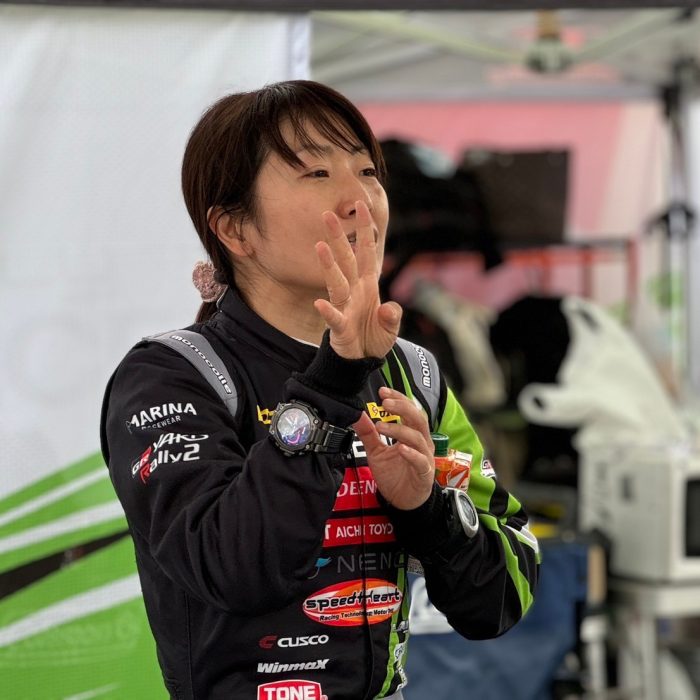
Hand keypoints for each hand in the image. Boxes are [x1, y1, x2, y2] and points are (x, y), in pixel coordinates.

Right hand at [313, 201, 401, 358]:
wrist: (361, 361)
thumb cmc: (374, 339)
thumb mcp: (391, 327)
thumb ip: (392, 315)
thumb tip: (390, 308)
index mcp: (368, 285)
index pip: (365, 253)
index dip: (364, 231)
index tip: (362, 207)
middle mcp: (354, 291)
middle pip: (345, 260)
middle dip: (338, 237)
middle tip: (328, 214)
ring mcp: (344, 307)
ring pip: (337, 282)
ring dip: (329, 265)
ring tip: (320, 246)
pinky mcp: (339, 327)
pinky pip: (334, 317)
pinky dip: (328, 311)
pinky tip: (320, 303)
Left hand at [352, 386, 434, 509]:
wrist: (403, 501)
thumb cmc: (394, 474)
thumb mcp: (376, 452)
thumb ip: (368, 434)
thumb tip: (358, 415)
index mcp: (411, 434)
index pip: (409, 410)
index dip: (398, 398)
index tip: (382, 391)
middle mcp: (421, 442)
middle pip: (417, 418)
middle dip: (402, 408)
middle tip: (385, 402)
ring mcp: (424, 457)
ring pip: (417, 437)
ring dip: (399, 430)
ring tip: (380, 426)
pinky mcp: (424, 473)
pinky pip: (420, 461)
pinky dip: (411, 453)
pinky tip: (400, 448)